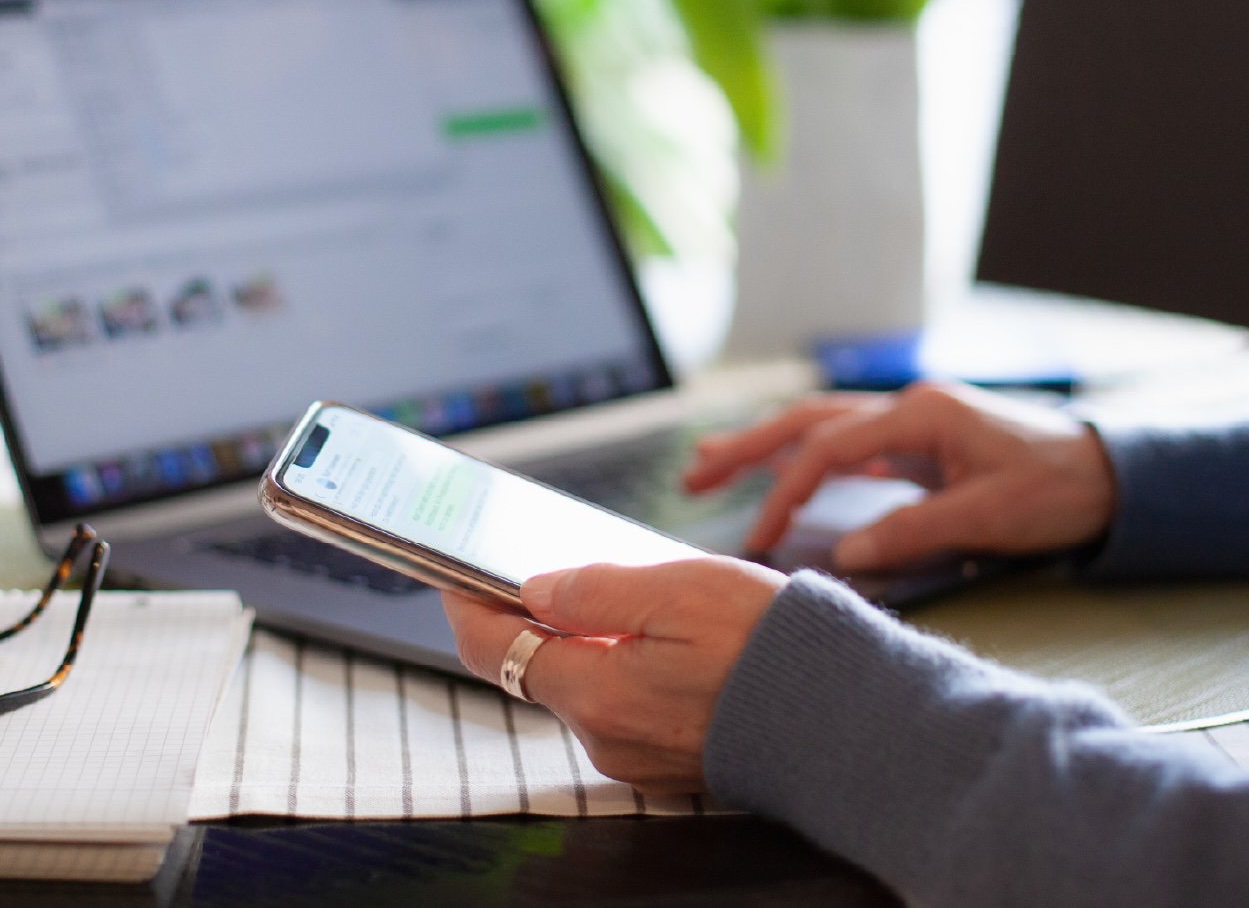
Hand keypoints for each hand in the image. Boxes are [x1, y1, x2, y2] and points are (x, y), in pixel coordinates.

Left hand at [442, 557, 784, 792]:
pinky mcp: (668, 758)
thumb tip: (535, 588)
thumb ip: (595, 591)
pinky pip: (621, 702)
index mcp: (597, 694)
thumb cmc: (768, 648)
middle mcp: (605, 736)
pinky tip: (650, 630)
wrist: (845, 717)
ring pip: (582, 683)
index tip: (451, 574)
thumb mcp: (677, 590)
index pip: (496, 651)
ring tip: (607, 587)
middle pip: (536, 667)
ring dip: (580, 638)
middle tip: (534, 564)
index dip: (466, 607)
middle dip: (528, 616)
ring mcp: (636, 755)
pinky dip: (617, 663)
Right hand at [683, 382, 1116, 572]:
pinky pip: (844, 442)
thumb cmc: (1054, 489)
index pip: (827, 448)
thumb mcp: (988, 515)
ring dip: (764, 445)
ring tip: (710, 463)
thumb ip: (912, 530)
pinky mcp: (915, 439)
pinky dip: (804, 457)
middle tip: (692, 474)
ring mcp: (907, 419)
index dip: (785, 492)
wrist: (1105, 472)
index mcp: (918, 414)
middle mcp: (903, 407)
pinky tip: (781, 474)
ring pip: (818, 425)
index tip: (756, 538)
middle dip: (746, 446)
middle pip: (806, 419)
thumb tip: (842, 554)